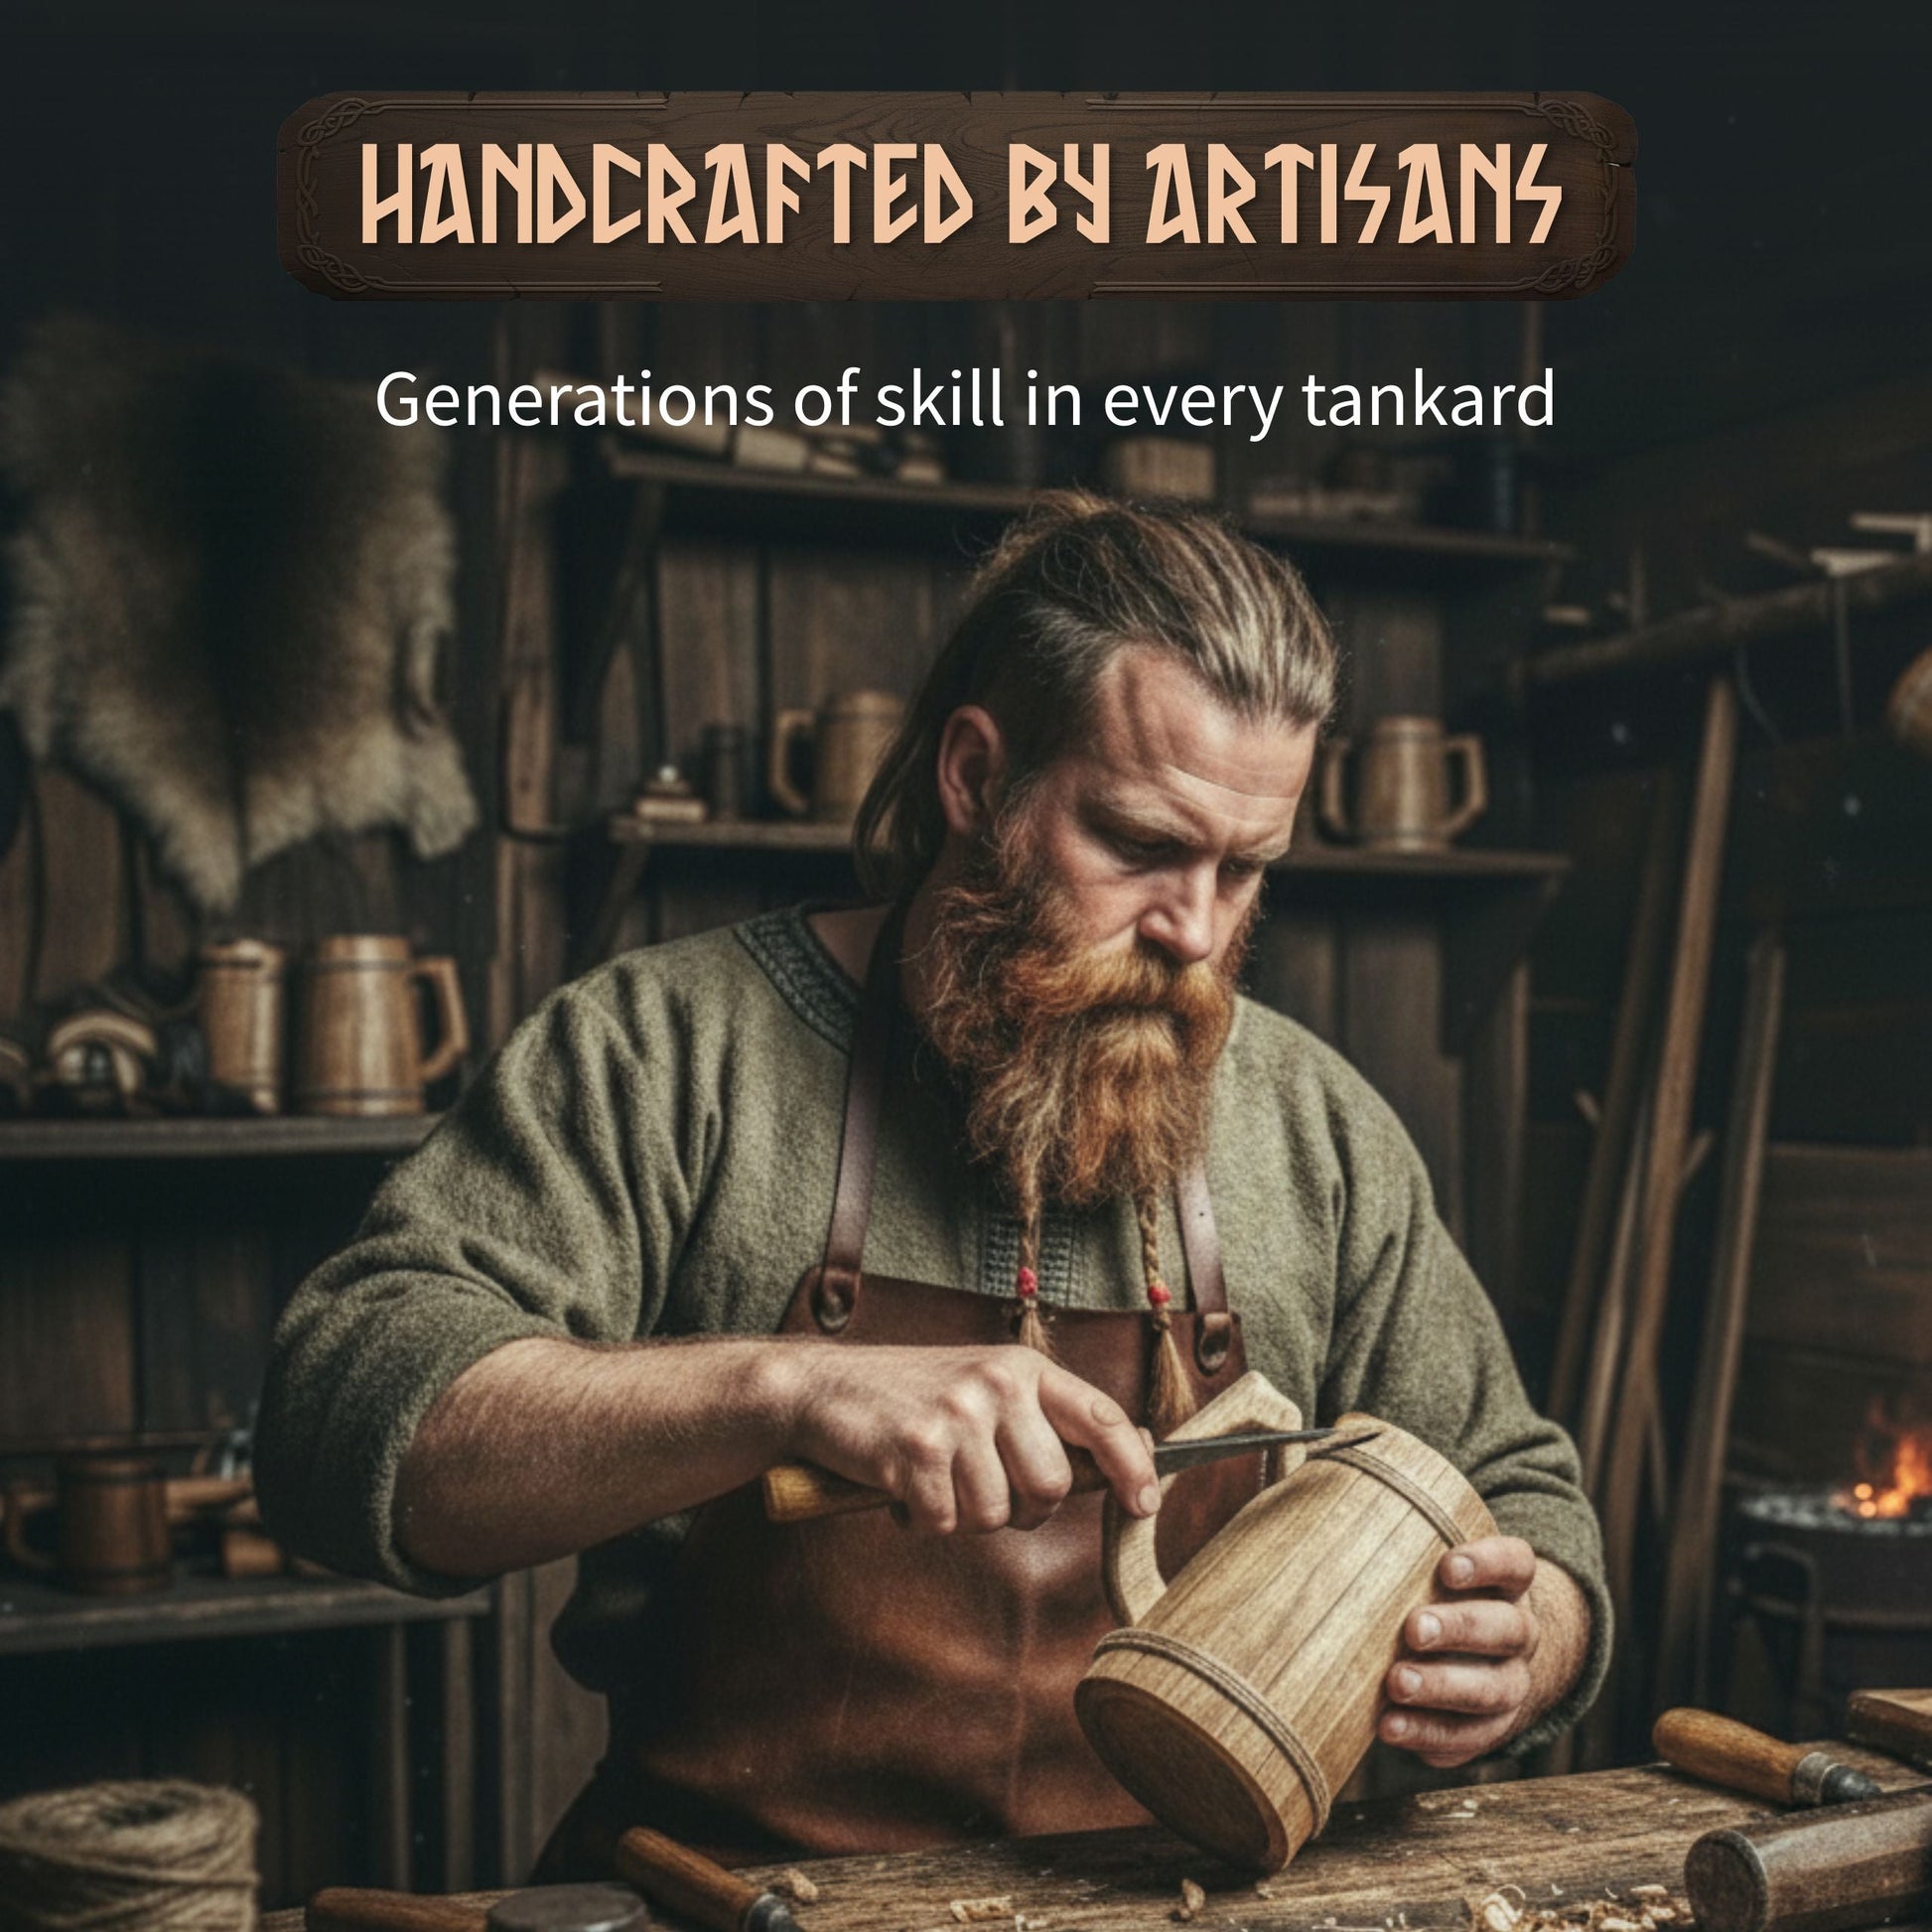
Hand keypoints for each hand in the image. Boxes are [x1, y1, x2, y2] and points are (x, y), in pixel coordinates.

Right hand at [772, 1342, 1159, 1535]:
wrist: (821, 1388)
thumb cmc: (908, 1399)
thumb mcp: (981, 1390)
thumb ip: (1035, 1423)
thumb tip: (1106, 1473)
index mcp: (1022, 1368)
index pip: (1102, 1417)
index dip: (1134, 1466)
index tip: (1146, 1505)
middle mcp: (997, 1384)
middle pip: (1052, 1487)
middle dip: (1021, 1509)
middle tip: (978, 1490)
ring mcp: (957, 1414)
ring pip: (997, 1514)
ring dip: (963, 1516)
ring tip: (933, 1482)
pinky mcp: (916, 1449)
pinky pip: (945, 1523)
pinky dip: (921, 1521)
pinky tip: (901, 1489)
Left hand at [1378, 1534, 1545, 1766]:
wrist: (1485, 1659)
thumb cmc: (1433, 1592)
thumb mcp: (1426, 1557)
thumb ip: (1388, 1528)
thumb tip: (1312, 1473)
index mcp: (1507, 1583)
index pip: (1515, 1563)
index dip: (1488, 1563)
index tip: (1447, 1566)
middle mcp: (1518, 1632)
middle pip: (1506, 1628)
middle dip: (1460, 1629)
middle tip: (1412, 1628)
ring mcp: (1511, 1683)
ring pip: (1493, 1688)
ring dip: (1442, 1687)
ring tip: (1396, 1683)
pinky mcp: (1491, 1728)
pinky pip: (1469, 1737)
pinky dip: (1430, 1735)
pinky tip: (1391, 1727)